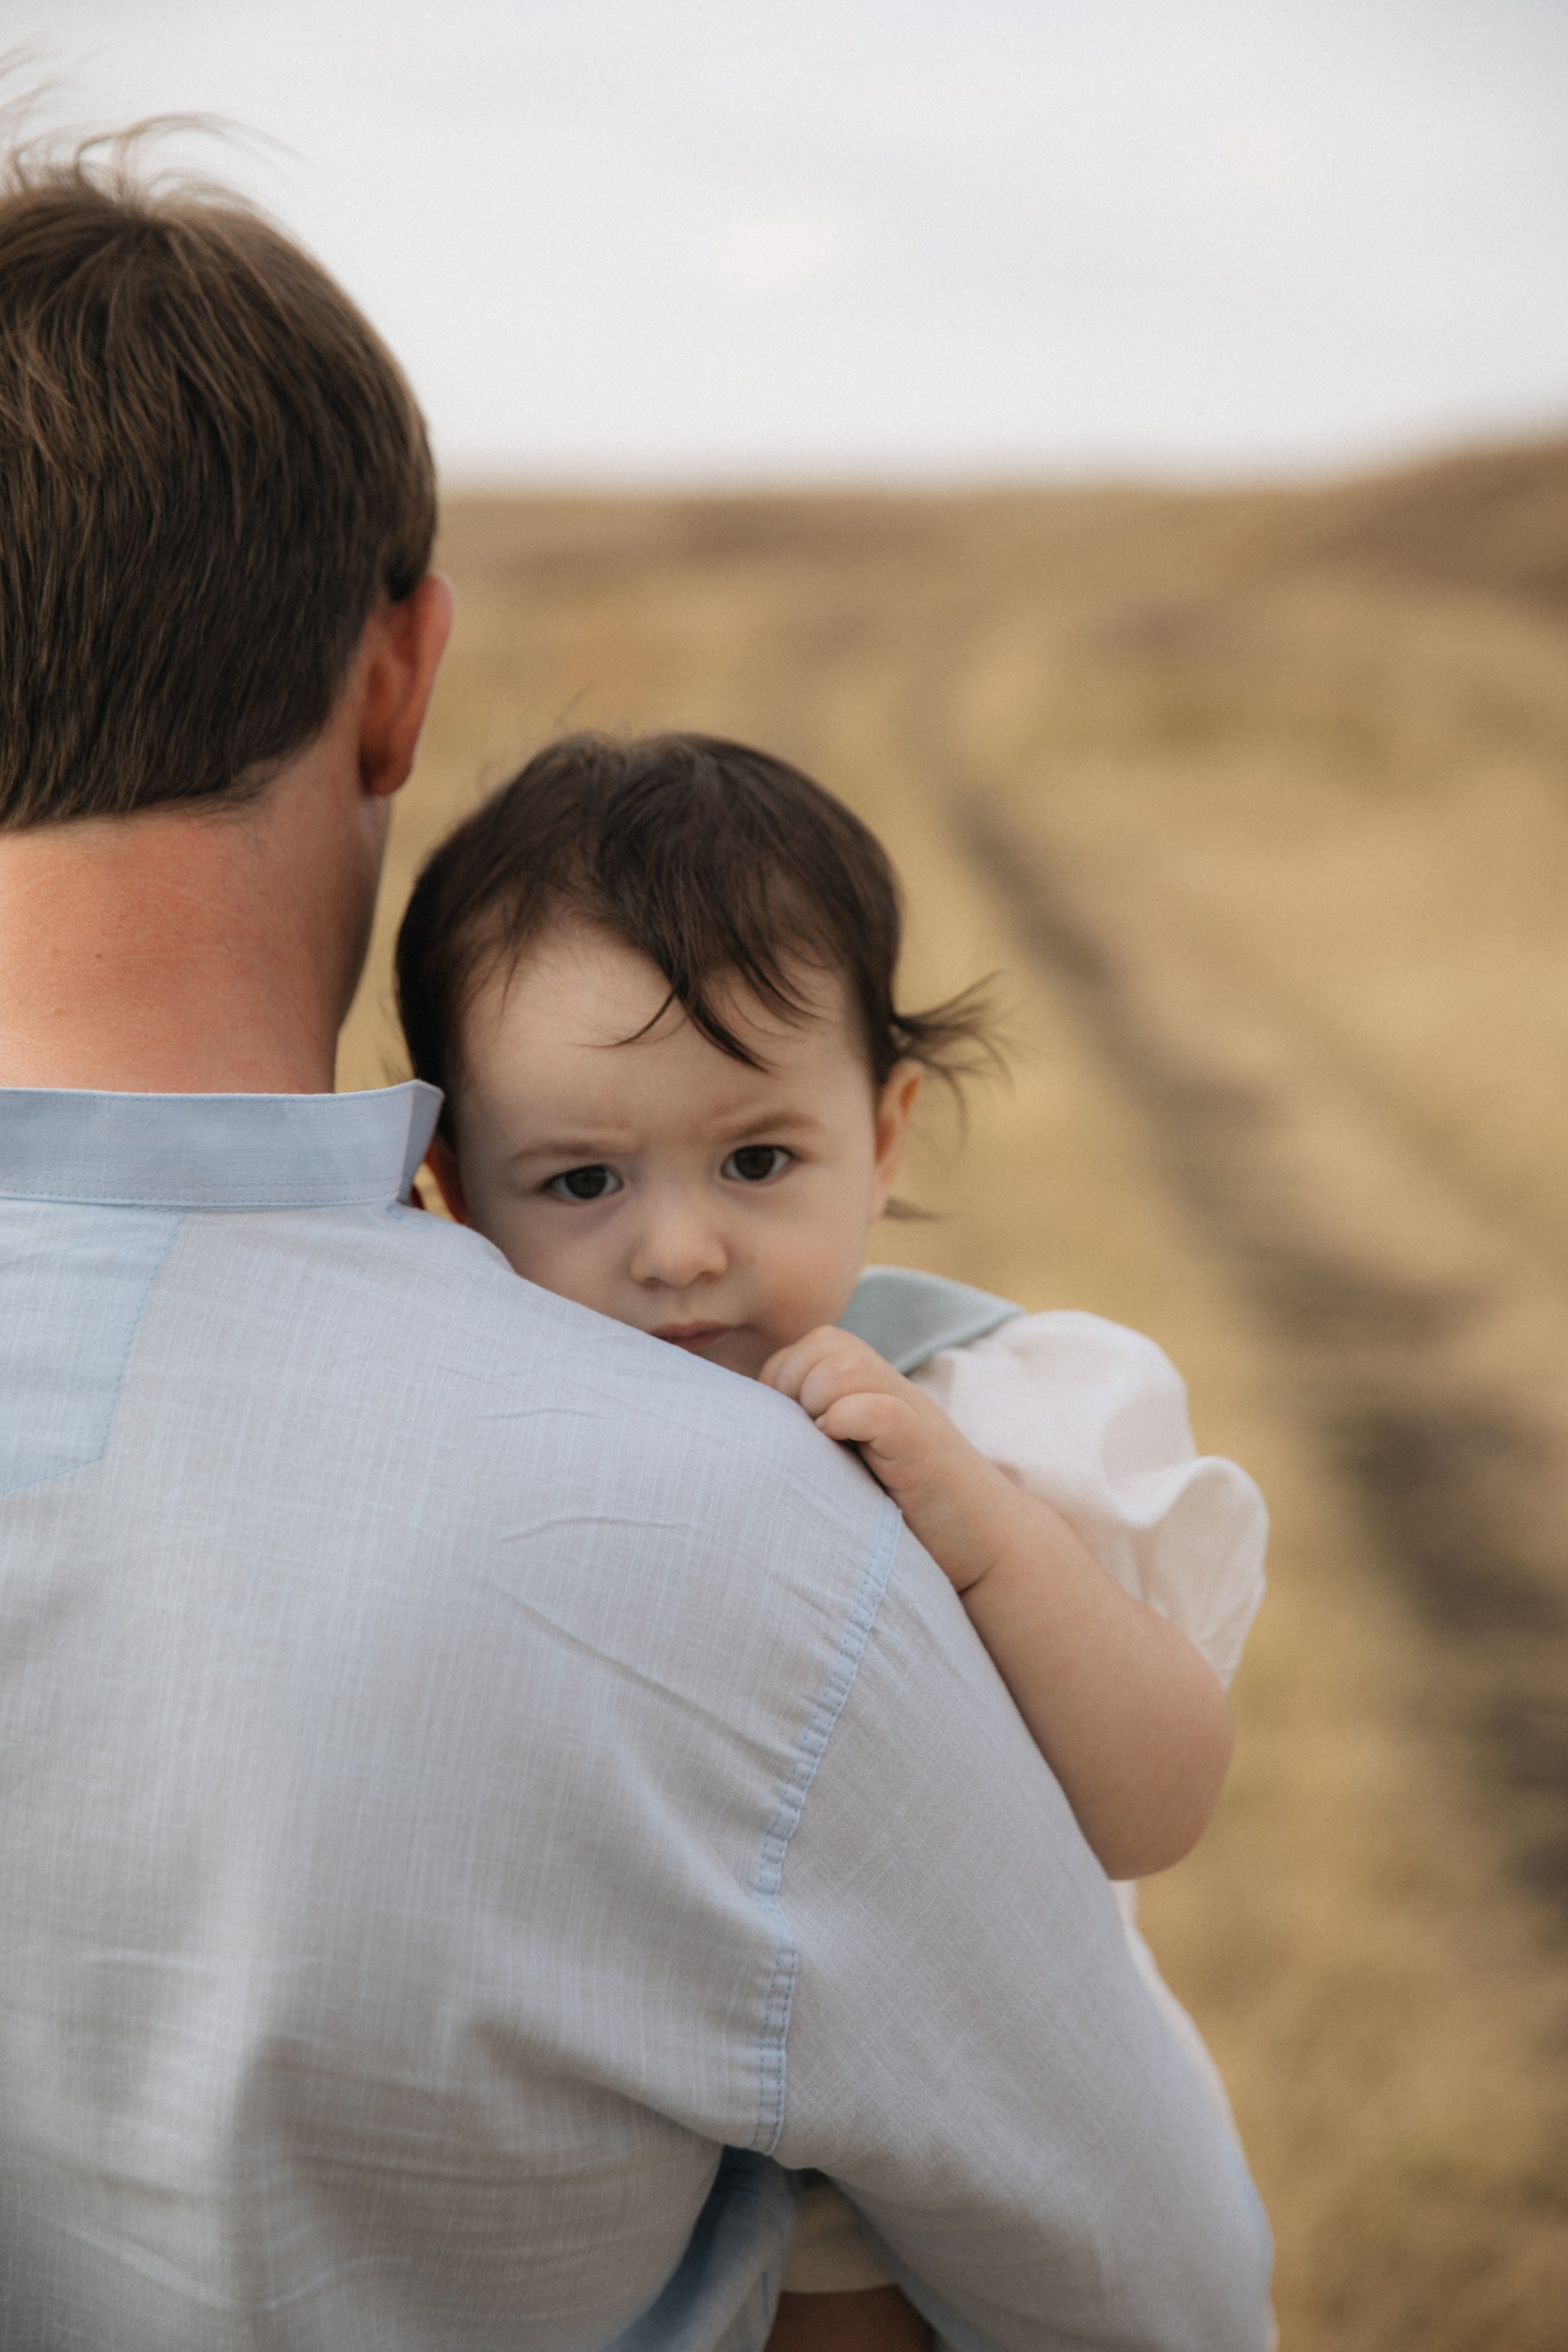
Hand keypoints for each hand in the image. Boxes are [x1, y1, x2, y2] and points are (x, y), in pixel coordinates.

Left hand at [760, 1327, 1008, 1588]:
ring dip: (820, 1402)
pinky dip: (850, 1420)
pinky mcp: (921, 1443)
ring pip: (842, 1367)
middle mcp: (889, 1386)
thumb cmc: (903, 1505)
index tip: (790, 1433)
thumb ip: (812, 1429)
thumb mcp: (851, 1457)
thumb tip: (743, 1429)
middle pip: (820, 1347)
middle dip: (794, 1389)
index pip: (800, 1351)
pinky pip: (874, 1409)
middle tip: (809, 1440)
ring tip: (828, 1447)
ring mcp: (909, 1411)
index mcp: (867, 1384)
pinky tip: (844, 1449)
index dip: (780, 1386)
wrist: (983, 1541)